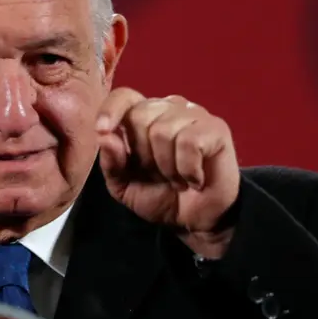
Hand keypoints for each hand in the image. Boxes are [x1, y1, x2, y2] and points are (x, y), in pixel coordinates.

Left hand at [96, 88, 240, 255]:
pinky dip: (188, 169)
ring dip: (166, 168)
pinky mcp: (216, 129)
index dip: (111, 110)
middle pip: (140, 116)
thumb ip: (111, 162)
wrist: (195, 221)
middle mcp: (169, 108)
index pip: (124, 97)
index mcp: (143, 116)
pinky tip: (195, 179)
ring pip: (163, 131)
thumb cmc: (160, 196)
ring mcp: (194, 115)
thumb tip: (105, 137)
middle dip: (143, 155)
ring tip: (177, 179)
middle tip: (158, 175)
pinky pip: (189, 142)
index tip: (101, 130)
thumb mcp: (124, 185)